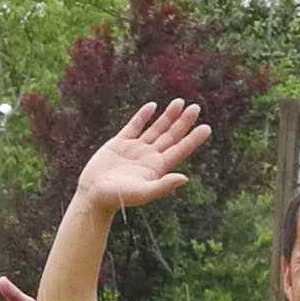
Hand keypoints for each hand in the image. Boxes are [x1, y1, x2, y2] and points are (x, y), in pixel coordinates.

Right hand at [74, 98, 210, 209]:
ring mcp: (135, 149)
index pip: (180, 150)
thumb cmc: (117, 198)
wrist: (92, 195)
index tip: (207, 127)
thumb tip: (184, 178)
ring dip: (167, 116)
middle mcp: (149, 156)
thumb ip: (162, 186)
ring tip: (179, 102)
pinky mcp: (119, 143)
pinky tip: (152, 106)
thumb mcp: (142, 193)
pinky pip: (134, 126)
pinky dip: (143, 116)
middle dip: (183, 122)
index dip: (193, 139)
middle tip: (196, 108)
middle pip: (171, 136)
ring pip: (155, 129)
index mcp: (157, 168)